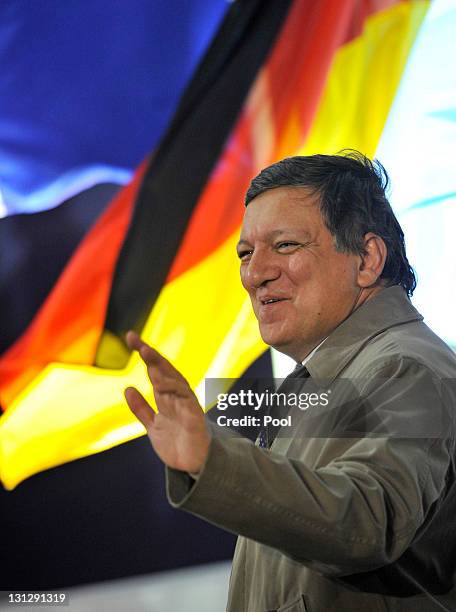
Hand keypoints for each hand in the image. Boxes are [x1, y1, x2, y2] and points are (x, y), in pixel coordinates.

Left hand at [124, 331, 210, 472]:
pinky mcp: (194, 418)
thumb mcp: (153, 425)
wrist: (194, 466)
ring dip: (160, 368)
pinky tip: (161, 383)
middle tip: (136, 341)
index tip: (131, 337)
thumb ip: (141, 408)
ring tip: (146, 355)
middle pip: (164, 371)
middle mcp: (177, 397)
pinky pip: (186, 400)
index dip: (145, 355)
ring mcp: (186, 406)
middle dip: (151, 356)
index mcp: (167, 397)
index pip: (155, 370)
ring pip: (174, 382)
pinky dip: (175, 390)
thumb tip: (128, 388)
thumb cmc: (177, 444)